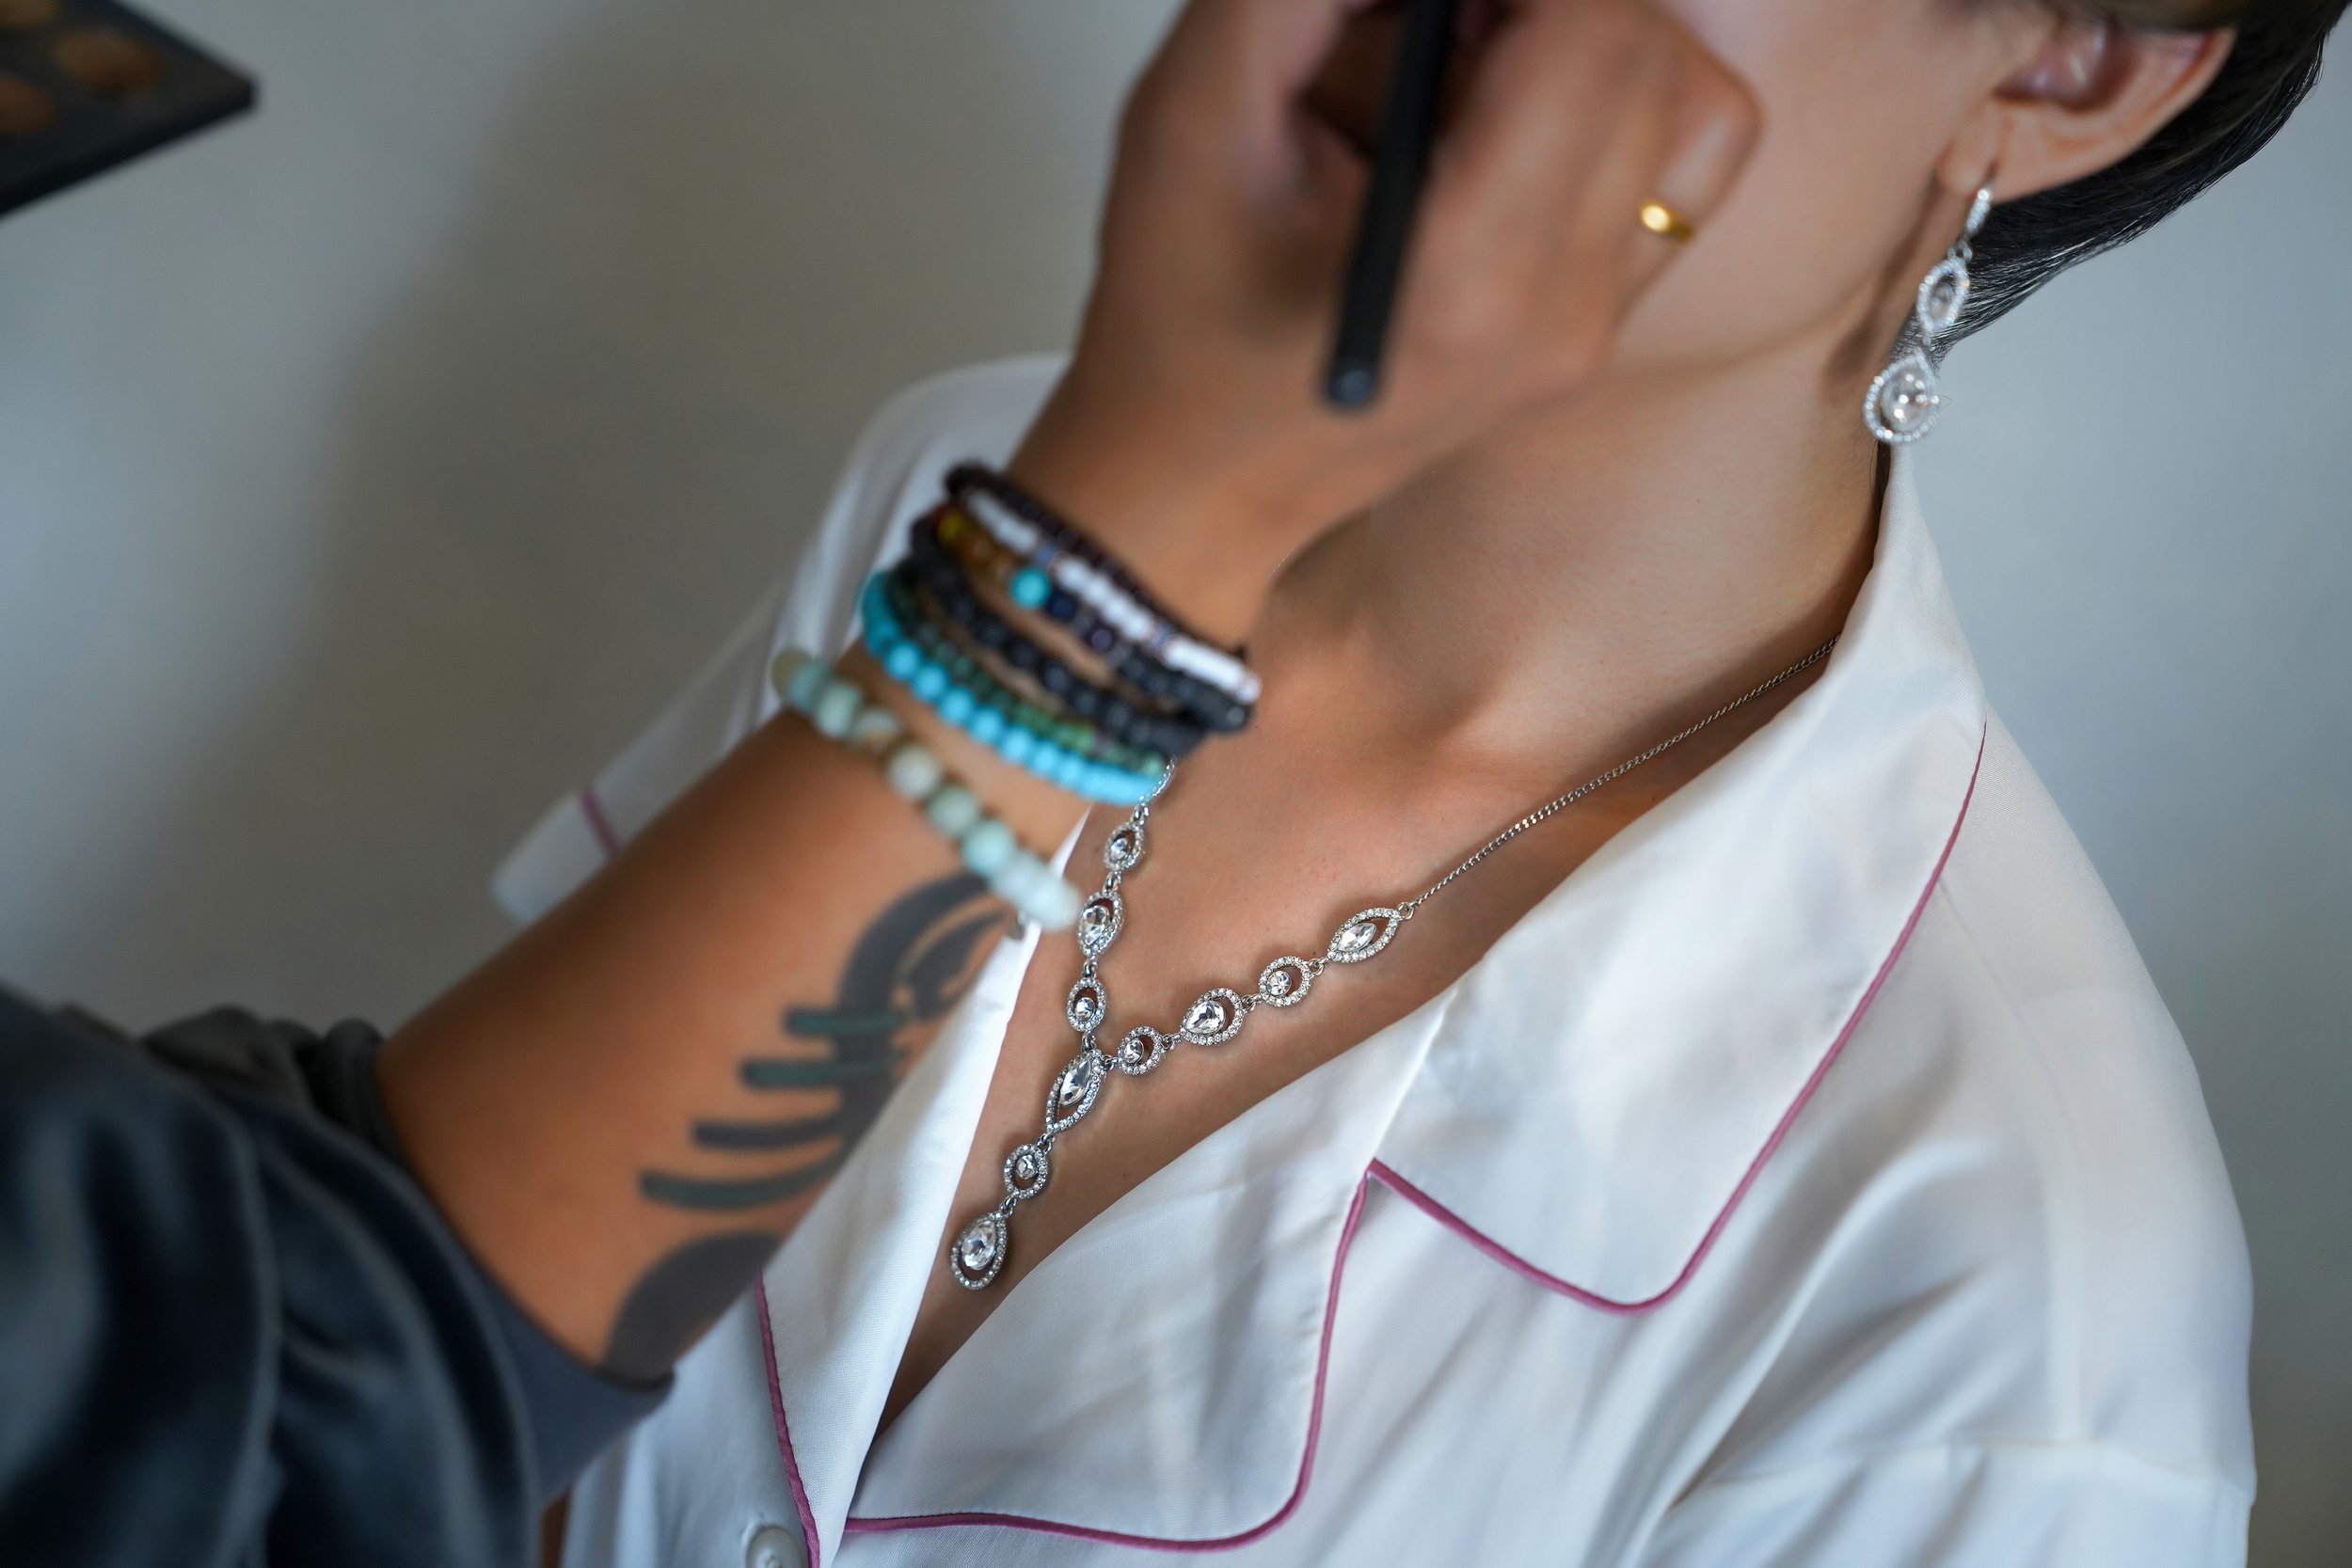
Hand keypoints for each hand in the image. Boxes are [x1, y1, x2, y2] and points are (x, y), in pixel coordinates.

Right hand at [1009, 0, 1758, 642]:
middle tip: (1442, 10)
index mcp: (1464, 275)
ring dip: (1598, 38)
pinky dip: (1612, 101)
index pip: (1597, 34)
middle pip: (1656, 56)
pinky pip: (1675, 173)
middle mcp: (1559, 316)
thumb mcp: (1194, 114)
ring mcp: (1591, 334)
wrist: (1195, 483)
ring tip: (1474, 51)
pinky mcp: (1598, 331)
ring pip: (1693, 103)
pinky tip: (1503, 110)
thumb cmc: (1177, 327)